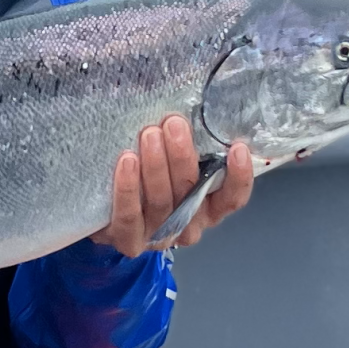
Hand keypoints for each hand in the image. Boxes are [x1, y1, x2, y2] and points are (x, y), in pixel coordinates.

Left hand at [91, 113, 255, 256]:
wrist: (109, 217)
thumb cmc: (149, 181)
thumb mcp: (174, 165)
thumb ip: (188, 147)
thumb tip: (189, 106)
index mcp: (208, 208)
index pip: (232, 199)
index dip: (239, 177)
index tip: (237, 147)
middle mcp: (189, 226)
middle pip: (192, 193)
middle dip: (183, 156)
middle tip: (174, 124)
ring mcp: (160, 237)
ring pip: (162, 202)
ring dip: (156, 165)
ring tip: (149, 134)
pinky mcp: (130, 241)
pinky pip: (130, 215)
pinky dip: (128, 187)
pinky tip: (127, 160)